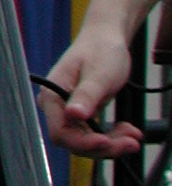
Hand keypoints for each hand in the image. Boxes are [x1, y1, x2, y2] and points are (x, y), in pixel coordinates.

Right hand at [39, 24, 141, 156]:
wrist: (106, 40)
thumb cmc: (100, 50)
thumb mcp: (98, 74)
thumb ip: (86, 95)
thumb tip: (73, 114)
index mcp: (52, 95)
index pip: (60, 132)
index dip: (82, 142)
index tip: (107, 141)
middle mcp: (56, 106)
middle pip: (74, 141)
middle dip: (102, 146)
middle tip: (130, 142)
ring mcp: (68, 112)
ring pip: (86, 141)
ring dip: (111, 143)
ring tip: (133, 136)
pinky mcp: (80, 115)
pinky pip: (93, 134)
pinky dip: (112, 137)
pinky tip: (128, 130)